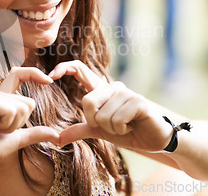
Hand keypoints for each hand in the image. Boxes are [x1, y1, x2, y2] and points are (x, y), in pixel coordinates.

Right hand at [0, 67, 59, 171]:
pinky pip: (11, 111)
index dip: (34, 73)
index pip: (18, 74)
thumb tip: (57, 136)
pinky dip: (5, 126)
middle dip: (21, 123)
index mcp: (1, 98)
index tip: (49, 81)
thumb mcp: (19, 138)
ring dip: (12, 126)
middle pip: (28, 102)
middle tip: (0, 130)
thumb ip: (36, 133)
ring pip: (21, 107)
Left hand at [49, 61, 172, 151]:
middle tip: (111, 126)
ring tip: (125, 126)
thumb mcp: (100, 131)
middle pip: (87, 102)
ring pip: (102, 116)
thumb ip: (80, 130)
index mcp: (101, 91)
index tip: (51, 75)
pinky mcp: (138, 102)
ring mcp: (126, 92)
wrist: (156, 141)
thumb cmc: (129, 132)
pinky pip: (116, 120)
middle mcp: (113, 87)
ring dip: (112, 129)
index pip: (80, 69)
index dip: (64, 68)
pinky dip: (122, 130)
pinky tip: (132, 127)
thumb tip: (58, 138)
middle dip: (95, 121)